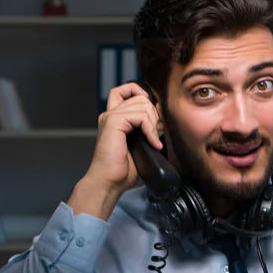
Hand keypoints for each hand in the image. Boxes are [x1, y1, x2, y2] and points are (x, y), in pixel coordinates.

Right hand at [85, 82, 163, 196]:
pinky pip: (140, 116)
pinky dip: (151, 130)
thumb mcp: (141, 145)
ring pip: (143, 104)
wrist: (110, 182)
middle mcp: (111, 114)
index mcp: (115, 118)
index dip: (143, 96)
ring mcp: (111, 117)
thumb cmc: (123, 170)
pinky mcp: (113, 122)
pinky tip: (152, 144)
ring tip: (152, 141)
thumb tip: (163, 121)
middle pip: (140, 96)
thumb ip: (147, 130)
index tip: (154, 116)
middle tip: (155, 134)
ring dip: (153, 123)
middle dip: (154, 113)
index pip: (127, 90)